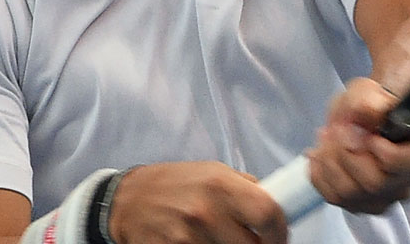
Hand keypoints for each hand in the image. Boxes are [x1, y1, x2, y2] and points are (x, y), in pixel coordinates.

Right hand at [108, 162, 286, 243]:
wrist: (128, 200)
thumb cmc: (175, 183)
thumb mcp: (212, 171)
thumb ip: (244, 187)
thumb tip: (276, 202)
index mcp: (221, 184)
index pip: (268, 213)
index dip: (281, 232)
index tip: (280, 238)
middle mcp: (206, 212)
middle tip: (254, 243)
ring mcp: (188, 237)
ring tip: (221, 240)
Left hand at [304, 78, 409, 214]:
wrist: (360, 118)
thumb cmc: (373, 107)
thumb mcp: (372, 92)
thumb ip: (372, 102)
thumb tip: (368, 112)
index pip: (399, 164)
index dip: (376, 148)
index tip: (361, 129)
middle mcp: (404, 183)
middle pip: (372, 182)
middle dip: (346, 151)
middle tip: (338, 128)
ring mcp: (381, 198)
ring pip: (349, 193)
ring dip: (329, 160)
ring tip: (327, 136)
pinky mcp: (358, 205)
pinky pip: (332, 197)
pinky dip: (319, 174)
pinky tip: (320, 153)